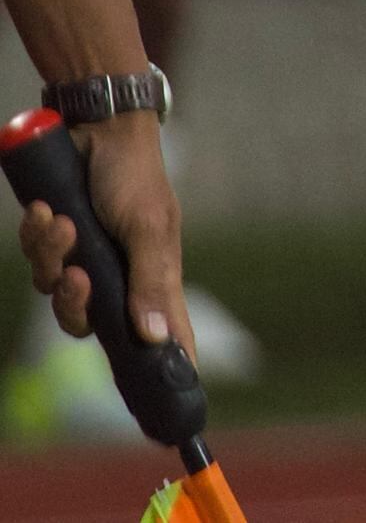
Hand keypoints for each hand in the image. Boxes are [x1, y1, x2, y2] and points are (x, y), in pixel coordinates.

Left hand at [20, 116, 189, 356]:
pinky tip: (45, 209)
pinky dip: (36, 236)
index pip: (163, 335)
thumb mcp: (148, 229)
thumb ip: (150, 285)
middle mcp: (115, 275)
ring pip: (51, 289)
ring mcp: (82, 258)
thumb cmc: (134, 177)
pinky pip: (34, 259)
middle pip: (84, 322)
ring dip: (50, 255)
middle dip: (71, 301)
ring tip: (60, 219)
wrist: (94, 128)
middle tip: (76, 275)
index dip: (165, 367)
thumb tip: (155, 340)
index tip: (169, 400)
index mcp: (150, 277)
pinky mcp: (54, 241)